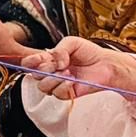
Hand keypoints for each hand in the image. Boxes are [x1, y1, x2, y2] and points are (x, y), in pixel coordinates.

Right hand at [21, 36, 135, 100]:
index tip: (37, 59)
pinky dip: (63, 86)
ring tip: (68, 71)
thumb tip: (55, 62)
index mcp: (49, 59)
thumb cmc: (90, 53)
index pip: (30, 63)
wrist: (106, 65)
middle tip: (57, 64)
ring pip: (43, 87)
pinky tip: (72, 80)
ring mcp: (58, 83)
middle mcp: (51, 72)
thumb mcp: (72, 42)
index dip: (29, 62)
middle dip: (44, 69)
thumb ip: (59, 49)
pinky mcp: (68, 93)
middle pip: (35, 76)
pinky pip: (57, 94)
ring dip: (54, 78)